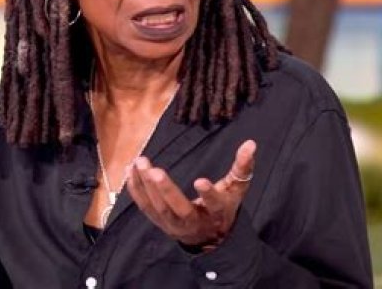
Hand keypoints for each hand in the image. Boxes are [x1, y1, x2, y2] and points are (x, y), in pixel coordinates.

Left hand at [127, 139, 255, 247]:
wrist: (210, 238)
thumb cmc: (224, 207)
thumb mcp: (237, 189)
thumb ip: (243, 167)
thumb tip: (251, 143)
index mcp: (216, 213)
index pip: (214, 205)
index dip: (208, 195)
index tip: (200, 180)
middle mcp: (193, 222)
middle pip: (178, 209)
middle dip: (165, 190)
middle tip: (154, 170)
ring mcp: (173, 225)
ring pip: (158, 208)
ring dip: (146, 186)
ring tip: (140, 162)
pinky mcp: (159, 223)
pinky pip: (144, 208)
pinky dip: (136, 190)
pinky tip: (130, 171)